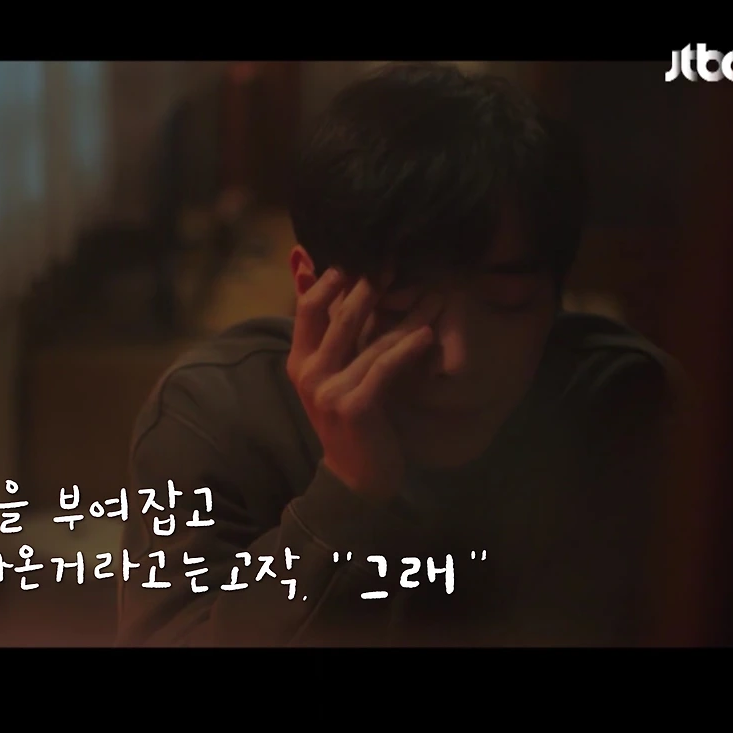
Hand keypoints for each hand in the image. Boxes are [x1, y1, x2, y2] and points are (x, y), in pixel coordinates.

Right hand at [287, 269, 440, 501]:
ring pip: (370, 340)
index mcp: (299, 360)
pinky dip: (407, 349)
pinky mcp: (355, 406)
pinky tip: (427, 334)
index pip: (309, 306)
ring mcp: (329, 391)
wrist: (354, 476)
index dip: (334, 278)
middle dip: (371, 285)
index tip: (365, 255)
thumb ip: (329, 334)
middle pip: (339, 316)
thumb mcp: (332, 375)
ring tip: (433, 294)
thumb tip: (320, 280)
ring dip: (405, 315)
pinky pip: (384, 368)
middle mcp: (309, 373)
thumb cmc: (349, 419)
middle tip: (400, 261)